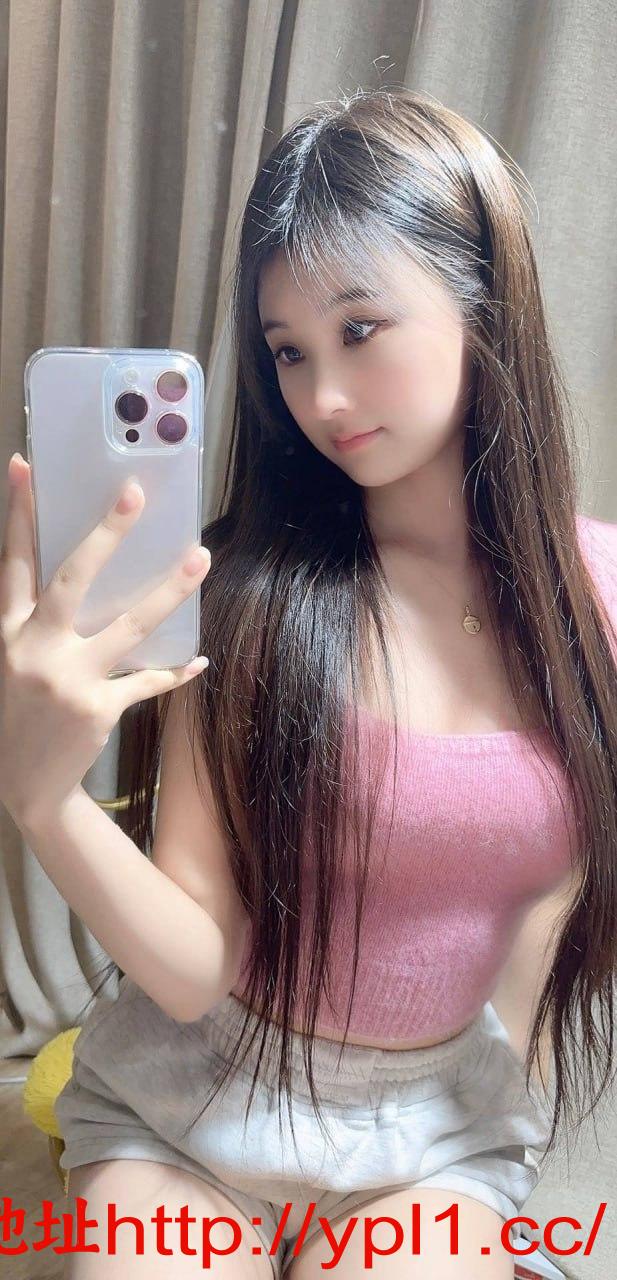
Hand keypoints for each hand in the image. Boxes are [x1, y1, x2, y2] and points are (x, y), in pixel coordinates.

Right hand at [0, 452, 210, 826]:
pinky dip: (176, 672)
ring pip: (128, 625)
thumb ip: (33, 623)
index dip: (18, 514)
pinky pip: (147, 681)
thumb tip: (77, 577)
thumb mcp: (10, 663)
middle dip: (105, 534)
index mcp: (6, 633)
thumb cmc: (18, 714)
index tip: (25, 467)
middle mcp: (33, 650)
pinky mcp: (98, 709)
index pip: (13, 562)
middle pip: (73, 579)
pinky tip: (200, 661)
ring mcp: (68, 680)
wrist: (24, 787)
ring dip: (167, 589)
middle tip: (134, 493)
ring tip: (200, 557)